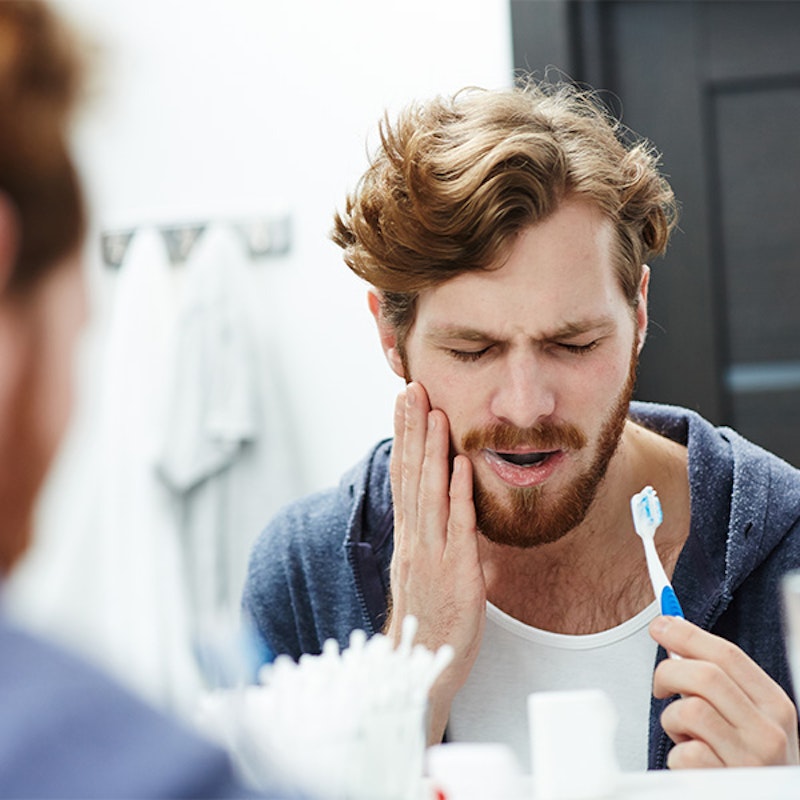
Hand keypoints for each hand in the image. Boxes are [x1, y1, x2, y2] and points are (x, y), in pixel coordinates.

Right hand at [386, 382, 485, 743]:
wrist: (419, 669)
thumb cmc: (427, 619)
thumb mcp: (423, 570)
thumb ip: (431, 535)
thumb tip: (445, 507)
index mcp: (408, 536)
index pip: (403, 476)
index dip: (403, 437)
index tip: (404, 403)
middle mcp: (414, 539)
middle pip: (410, 475)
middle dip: (412, 429)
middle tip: (412, 389)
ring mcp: (432, 555)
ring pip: (429, 493)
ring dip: (432, 450)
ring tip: (433, 412)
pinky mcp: (456, 573)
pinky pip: (458, 528)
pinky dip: (459, 495)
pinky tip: (461, 465)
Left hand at [650, 615, 799, 767]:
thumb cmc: (747, 758)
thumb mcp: (748, 717)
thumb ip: (719, 681)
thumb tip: (674, 633)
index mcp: (775, 706)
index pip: (728, 654)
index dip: (688, 634)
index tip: (660, 625)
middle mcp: (769, 732)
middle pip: (706, 676)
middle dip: (669, 672)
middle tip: (660, 686)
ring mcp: (750, 761)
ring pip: (690, 710)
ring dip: (672, 719)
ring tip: (683, 734)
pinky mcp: (727, 786)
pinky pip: (685, 752)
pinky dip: (676, 755)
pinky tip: (690, 762)